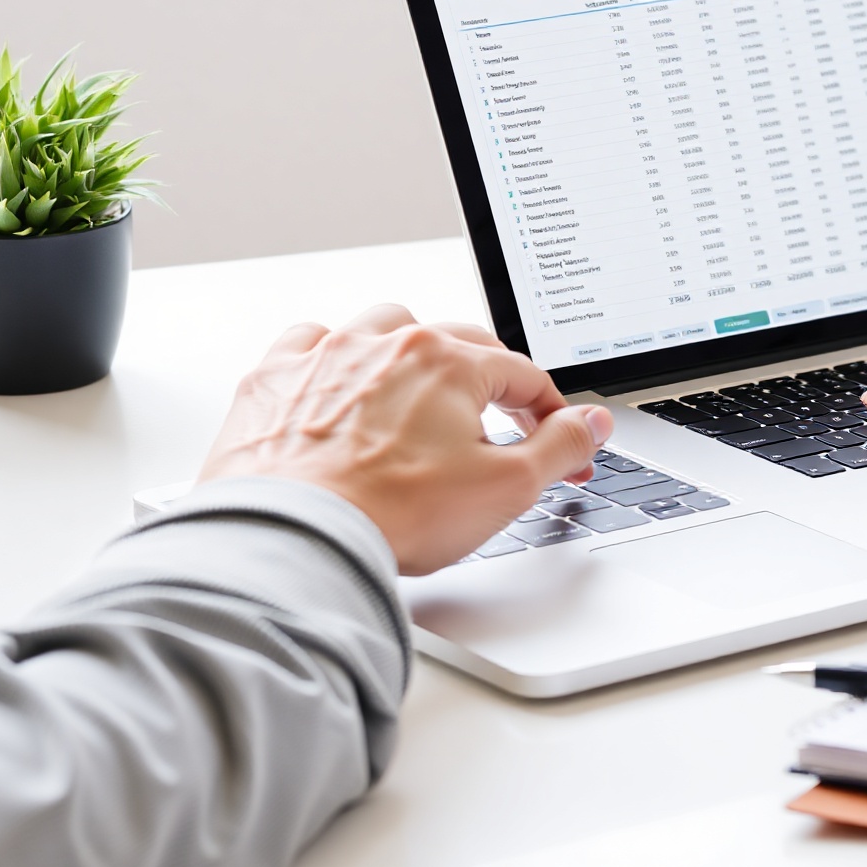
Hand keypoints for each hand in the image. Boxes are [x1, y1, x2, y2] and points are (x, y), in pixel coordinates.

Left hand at [199, 304, 612, 574]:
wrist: (292, 538)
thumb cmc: (390, 514)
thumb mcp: (506, 488)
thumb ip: (560, 446)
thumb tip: (591, 422)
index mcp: (448, 359)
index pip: (521, 373)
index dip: (550, 414)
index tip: (559, 444)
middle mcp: (388, 341)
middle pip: (459, 344)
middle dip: (490, 382)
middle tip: (502, 426)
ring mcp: (326, 356)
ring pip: (384, 328)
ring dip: (411, 352)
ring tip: (421, 394)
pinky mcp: (275, 379)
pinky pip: (311, 342)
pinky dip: (332, 358)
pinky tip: (341, 385)